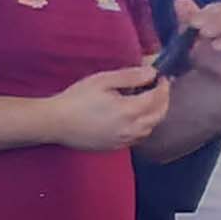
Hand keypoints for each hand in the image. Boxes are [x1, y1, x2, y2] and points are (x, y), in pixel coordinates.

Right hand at [42, 63, 173, 150]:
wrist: (56, 123)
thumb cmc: (76, 99)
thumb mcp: (102, 81)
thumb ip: (129, 76)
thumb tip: (152, 73)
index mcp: (130, 110)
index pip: (157, 97)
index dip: (163, 86)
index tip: (162, 77)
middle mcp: (132, 128)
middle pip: (159, 115)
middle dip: (164, 100)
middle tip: (161, 89)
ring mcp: (124, 139)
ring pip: (151, 128)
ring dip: (155, 114)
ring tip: (150, 102)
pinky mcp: (116, 146)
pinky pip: (138, 137)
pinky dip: (144, 126)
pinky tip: (136, 119)